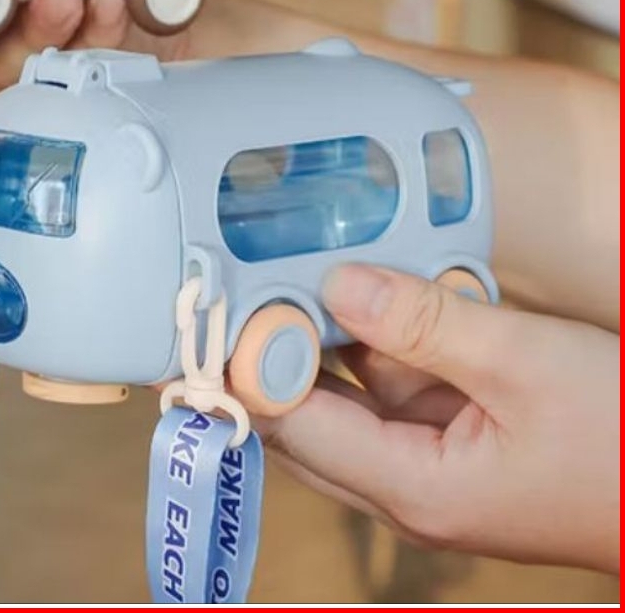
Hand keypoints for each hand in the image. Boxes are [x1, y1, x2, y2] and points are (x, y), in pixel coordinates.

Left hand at [257, 264, 618, 573]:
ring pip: (347, 397)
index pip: (292, 426)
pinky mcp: (454, 436)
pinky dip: (380, 340)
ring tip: (298, 267)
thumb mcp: (523, 364)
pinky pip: (393, 385)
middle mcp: (406, 486)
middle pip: (305, 418)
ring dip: (328, 339)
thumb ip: (423, 323)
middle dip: (276, 350)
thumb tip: (337, 283)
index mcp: (412, 489)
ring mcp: (430, 461)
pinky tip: (374, 289)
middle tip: (249, 275)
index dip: (253, 364)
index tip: (231, 298)